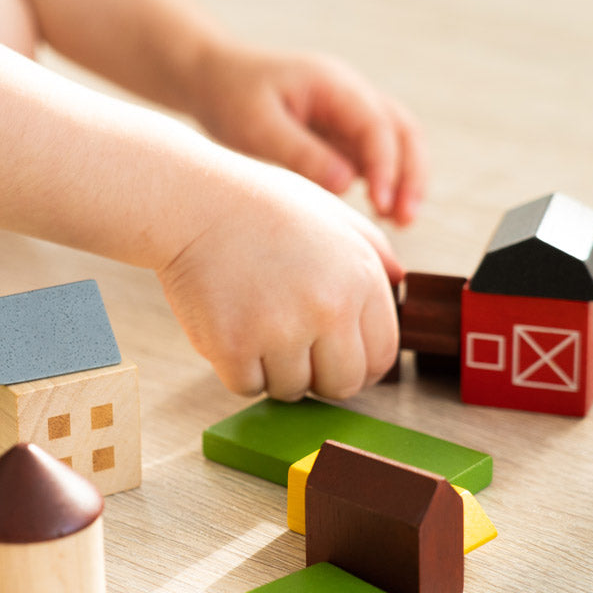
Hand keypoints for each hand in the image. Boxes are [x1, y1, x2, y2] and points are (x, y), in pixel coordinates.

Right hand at [156, 159, 402, 400]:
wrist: (193, 202)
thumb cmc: (260, 206)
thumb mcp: (332, 214)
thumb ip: (373, 252)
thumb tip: (398, 285)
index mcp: (359, 278)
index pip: (381, 356)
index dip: (359, 364)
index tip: (336, 358)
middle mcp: (328, 308)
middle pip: (342, 385)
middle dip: (321, 375)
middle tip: (295, 351)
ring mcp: (280, 331)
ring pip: (292, 390)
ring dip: (275, 370)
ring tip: (257, 326)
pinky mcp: (234, 347)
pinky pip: (248, 388)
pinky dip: (238, 369)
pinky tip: (232, 330)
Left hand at [190, 44, 427, 225]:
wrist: (214, 81)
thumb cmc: (232, 98)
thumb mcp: (258, 127)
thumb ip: (301, 153)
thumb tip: (346, 184)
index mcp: (334, 85)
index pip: (377, 125)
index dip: (385, 165)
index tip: (381, 203)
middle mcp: (352, 96)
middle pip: (403, 131)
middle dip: (411, 175)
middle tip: (405, 219)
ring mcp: (351, 115)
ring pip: (398, 145)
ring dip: (405, 181)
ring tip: (400, 222)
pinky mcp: (343, 136)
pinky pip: (376, 159)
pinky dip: (385, 184)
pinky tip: (379, 214)